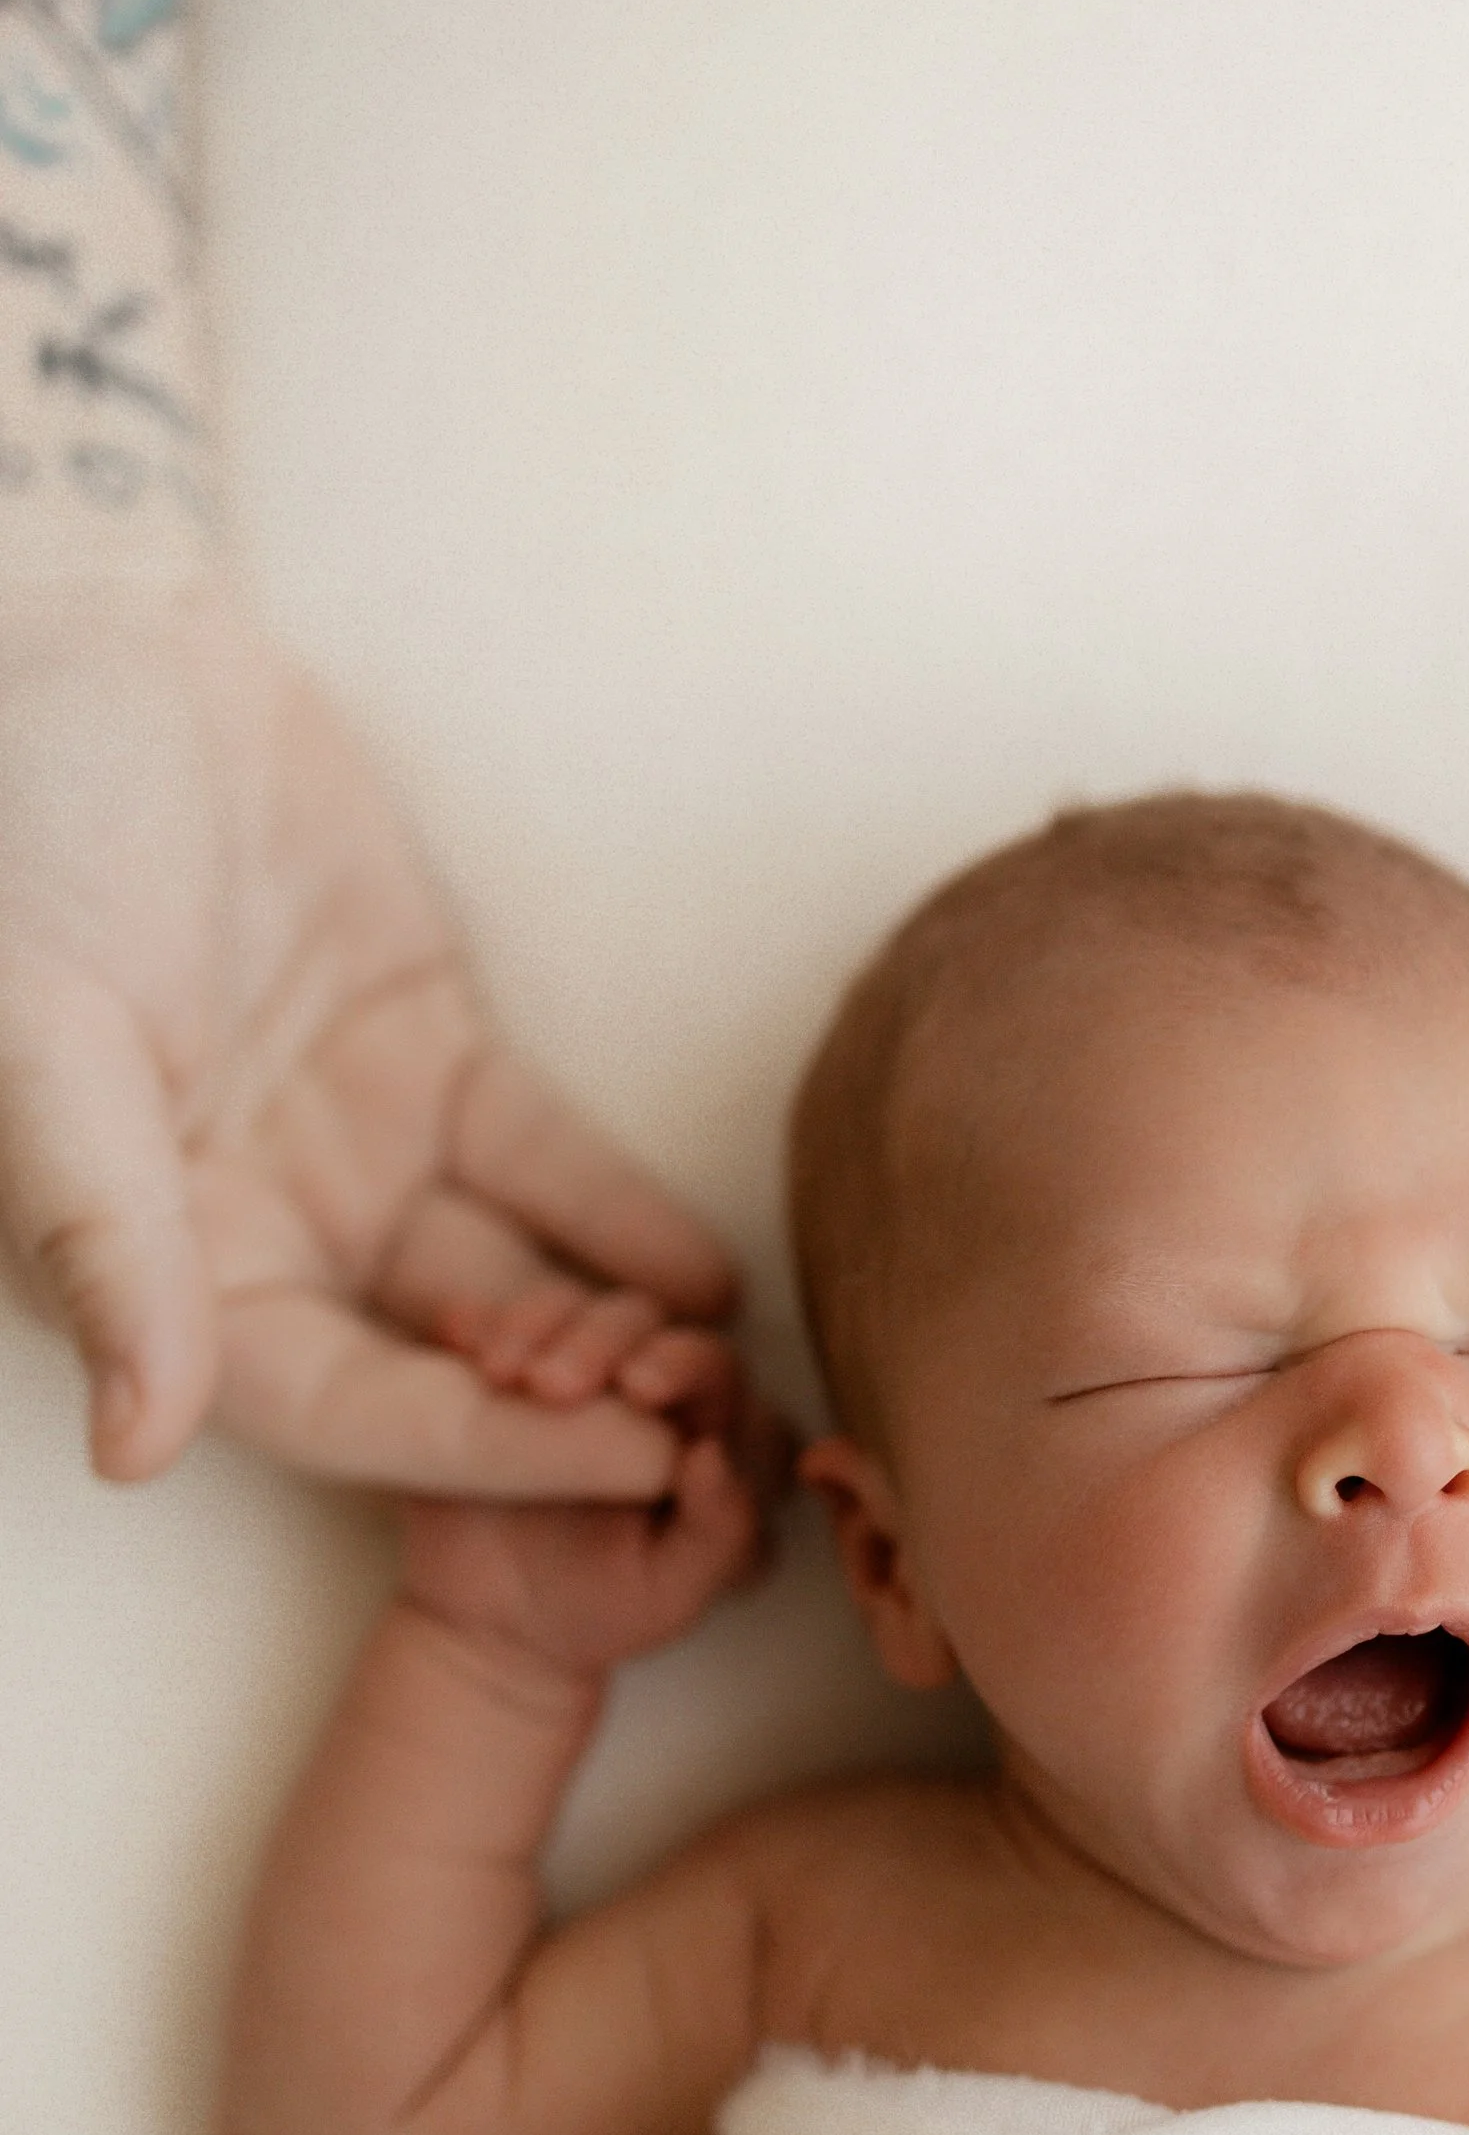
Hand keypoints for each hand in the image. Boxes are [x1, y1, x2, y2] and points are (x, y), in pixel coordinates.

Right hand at [0, 595, 734, 1492]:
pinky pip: (542, 1163)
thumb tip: (140, 1446)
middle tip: (719, 1436)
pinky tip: (716, 1275)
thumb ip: (106, 1239)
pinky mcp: (429, 1057)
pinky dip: (625, 1220)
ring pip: (505, 1273)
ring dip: (613, 1329)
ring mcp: (353, 1149)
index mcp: (154, 1269)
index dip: (483, 1451)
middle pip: (441, 1363)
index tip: (630, 1469)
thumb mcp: (41, 1046)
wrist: (93, 664)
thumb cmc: (18, 851)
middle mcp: (258, 1234)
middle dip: (575, 1410)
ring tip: (731, 1370)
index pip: (339, 1409)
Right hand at [398, 1288, 791, 1680]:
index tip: (638, 1387)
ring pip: (559, 1307)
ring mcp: (559, 1366)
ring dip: (532, 1325)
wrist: (495, 1631)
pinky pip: (481, 1325)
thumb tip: (714, 1454)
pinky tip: (454, 1338)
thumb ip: (718, 1531)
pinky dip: (470, 1323)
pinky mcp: (490, 1369)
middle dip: (598, 1338)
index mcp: (697, 1422)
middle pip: (635, 1319)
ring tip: (499, 1374)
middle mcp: (633, 1379)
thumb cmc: (604, 1612)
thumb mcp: (672, 1592)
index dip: (681, 1362)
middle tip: (552, 1385)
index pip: (709, 1365)